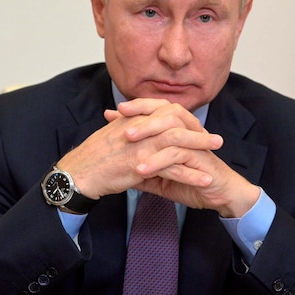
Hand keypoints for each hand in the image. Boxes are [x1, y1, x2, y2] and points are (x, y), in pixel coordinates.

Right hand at [56, 99, 221, 199]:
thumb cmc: (91, 158)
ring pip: (178, 141)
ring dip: (200, 147)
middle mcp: (138, 128)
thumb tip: (140, 133)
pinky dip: (191, 174)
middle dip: (198, 131)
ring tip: (217, 154)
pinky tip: (204, 180)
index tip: (198, 129)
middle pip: (176, 123)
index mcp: (132, 119)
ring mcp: (140, 145)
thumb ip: (127, 130)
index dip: (184, 121)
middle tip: (216, 139)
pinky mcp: (141, 164)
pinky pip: (172, 167)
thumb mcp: (111, 137)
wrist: (77, 173)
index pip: (164, 114)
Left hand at [106, 99, 260, 217]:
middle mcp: (189, 132)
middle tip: (119, 117)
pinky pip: (177, 155)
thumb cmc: (193, 182)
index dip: (138, 106)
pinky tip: (140, 170)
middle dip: (141, 112)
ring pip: (171, 130)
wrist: (220, 196)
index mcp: (180, 130)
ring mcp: (196, 144)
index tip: (114, 111)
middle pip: (166, 111)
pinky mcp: (200, 159)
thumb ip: (143, 168)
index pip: (158, 109)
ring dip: (148, 133)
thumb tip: (117, 167)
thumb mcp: (162, 176)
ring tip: (127, 140)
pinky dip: (157, 161)